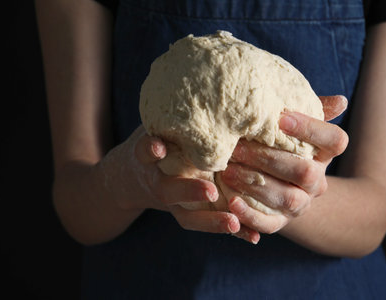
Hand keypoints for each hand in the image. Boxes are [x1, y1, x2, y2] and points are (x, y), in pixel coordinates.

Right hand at [102, 126, 240, 234]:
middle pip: (167, 191)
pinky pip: (207, 225)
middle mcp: (159, 183)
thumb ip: (173, 118)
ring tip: (235, 223)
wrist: (133, 179)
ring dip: (211, 221)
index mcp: (148, 159)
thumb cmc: (154, 144)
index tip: (157, 146)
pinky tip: (252, 236)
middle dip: (187, 191)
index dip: (149, 149)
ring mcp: (173, 203)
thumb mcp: (155, 127)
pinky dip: (230, 232)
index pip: (143, 152)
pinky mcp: (188, 214)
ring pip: (186, 217)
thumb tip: (203, 81)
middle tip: (210, 191)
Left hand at [220, 96, 348, 241]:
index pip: (335, 141)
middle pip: (305, 172)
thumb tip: (341, 101)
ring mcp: (300, 205)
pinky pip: (269, 225)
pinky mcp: (279, 223)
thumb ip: (308, 111)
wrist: (275, 185)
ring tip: (227, 172)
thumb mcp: (291, 128)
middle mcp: (316, 182)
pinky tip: (232, 203)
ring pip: (288, 199)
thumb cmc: (278, 146)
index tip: (280, 119)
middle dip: (269, 159)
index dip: (311, 130)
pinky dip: (250, 216)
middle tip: (238, 149)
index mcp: (323, 154)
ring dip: (256, 185)